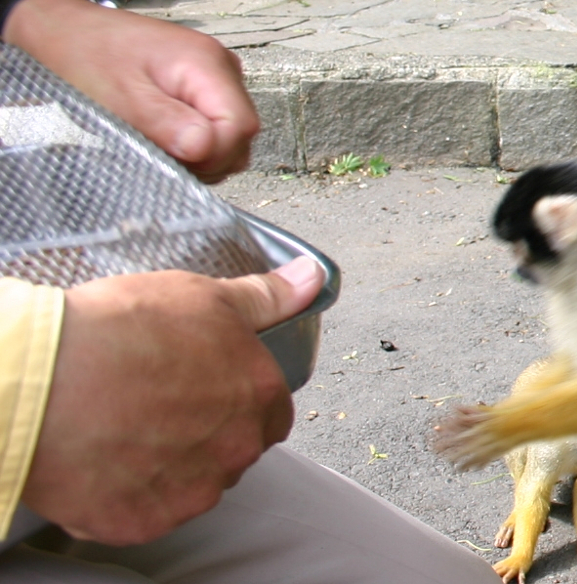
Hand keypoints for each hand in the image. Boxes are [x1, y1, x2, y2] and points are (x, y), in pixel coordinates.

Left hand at [4, 0, 258, 181]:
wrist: (69, 30)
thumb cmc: (88, 57)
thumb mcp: (119, 95)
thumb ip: (164, 121)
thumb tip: (204, 148)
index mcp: (206, 64)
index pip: (240, 125)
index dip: (212, 154)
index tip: (171, 160)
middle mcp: (223, 67)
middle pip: (241, 132)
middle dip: (206, 157)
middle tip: (158, 155)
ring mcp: (217, 76)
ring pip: (231, 134)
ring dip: (200, 153)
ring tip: (156, 143)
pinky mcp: (205, 85)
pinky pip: (216, 125)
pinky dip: (194, 141)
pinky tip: (162, 135)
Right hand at [21, 257, 323, 544]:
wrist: (40, 378)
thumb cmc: (120, 331)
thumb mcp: (203, 296)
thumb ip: (266, 297)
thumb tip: (311, 278)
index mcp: (259, 395)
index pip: (271, 412)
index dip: (237, 399)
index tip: (202, 388)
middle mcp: (235, 449)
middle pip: (234, 450)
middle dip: (205, 433)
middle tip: (154, 404)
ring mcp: (190, 491)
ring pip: (192, 486)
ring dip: (168, 465)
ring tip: (123, 427)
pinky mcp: (142, 521)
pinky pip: (144, 514)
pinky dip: (126, 495)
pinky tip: (102, 460)